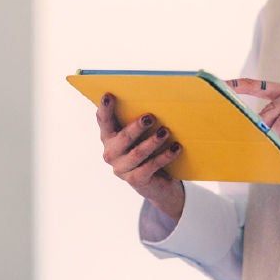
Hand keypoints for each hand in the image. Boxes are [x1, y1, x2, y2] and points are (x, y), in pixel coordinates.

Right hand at [97, 92, 184, 220]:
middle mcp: (111, 153)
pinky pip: (150, 166)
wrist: (157, 183)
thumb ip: (140, 120)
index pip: (104, 121)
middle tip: (150, 117)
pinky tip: (176, 148)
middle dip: (136, 127)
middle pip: (123, 138)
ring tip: (166, 131)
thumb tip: (155, 98)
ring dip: (153, 142)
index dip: (105, 109)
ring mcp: (122, 168)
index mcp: (109, 137)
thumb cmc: (148, 151)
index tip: (109, 95)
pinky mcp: (136, 180)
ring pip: (137, 153)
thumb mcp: (141, 135)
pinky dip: (164, 156)